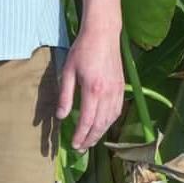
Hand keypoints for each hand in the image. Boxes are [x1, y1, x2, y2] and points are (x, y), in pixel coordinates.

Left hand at [55, 28, 123, 151]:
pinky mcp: (122, 88)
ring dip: (100, 133)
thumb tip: (61, 116)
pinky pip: (117, 111)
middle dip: (90, 139)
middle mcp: (108, 94)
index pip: (87, 121)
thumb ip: (65, 95)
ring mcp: (117, 92)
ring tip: (90, 140)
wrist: (103, 34)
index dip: (80, 136)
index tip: (74, 145)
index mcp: (92, 90)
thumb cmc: (82, 50)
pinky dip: (110, 122)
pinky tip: (103, 125)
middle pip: (100, 125)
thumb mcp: (68, 71)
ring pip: (110, 120)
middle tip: (81, 148)